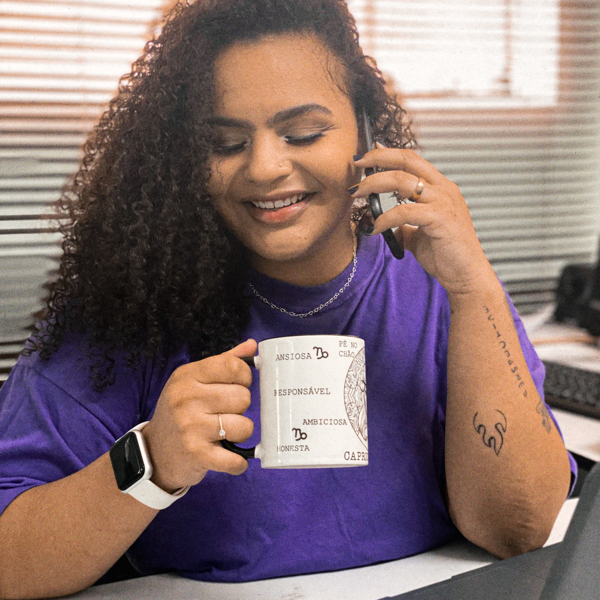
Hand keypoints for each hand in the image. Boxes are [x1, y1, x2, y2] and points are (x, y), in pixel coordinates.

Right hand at [142, 339, 256, 491]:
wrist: (154, 453)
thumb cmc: (181, 412)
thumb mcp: (193, 381)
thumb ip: (223, 362)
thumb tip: (252, 346)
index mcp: (188, 376)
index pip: (233, 366)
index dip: (244, 377)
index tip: (238, 386)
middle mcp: (186, 398)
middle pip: (243, 397)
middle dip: (240, 408)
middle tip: (225, 414)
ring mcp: (190, 427)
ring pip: (244, 426)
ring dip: (240, 434)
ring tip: (225, 434)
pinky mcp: (197, 454)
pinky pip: (235, 459)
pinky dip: (237, 463)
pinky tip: (229, 457)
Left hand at [352, 147, 495, 295]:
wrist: (465, 275)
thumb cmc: (446, 255)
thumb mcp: (420, 236)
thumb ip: (405, 227)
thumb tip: (387, 229)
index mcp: (440, 188)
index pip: (412, 160)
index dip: (388, 153)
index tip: (367, 155)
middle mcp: (444, 189)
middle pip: (407, 161)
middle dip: (378, 158)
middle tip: (357, 163)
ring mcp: (443, 202)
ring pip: (402, 180)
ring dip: (374, 184)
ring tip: (356, 193)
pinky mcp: (440, 218)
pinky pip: (404, 212)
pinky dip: (384, 219)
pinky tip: (374, 228)